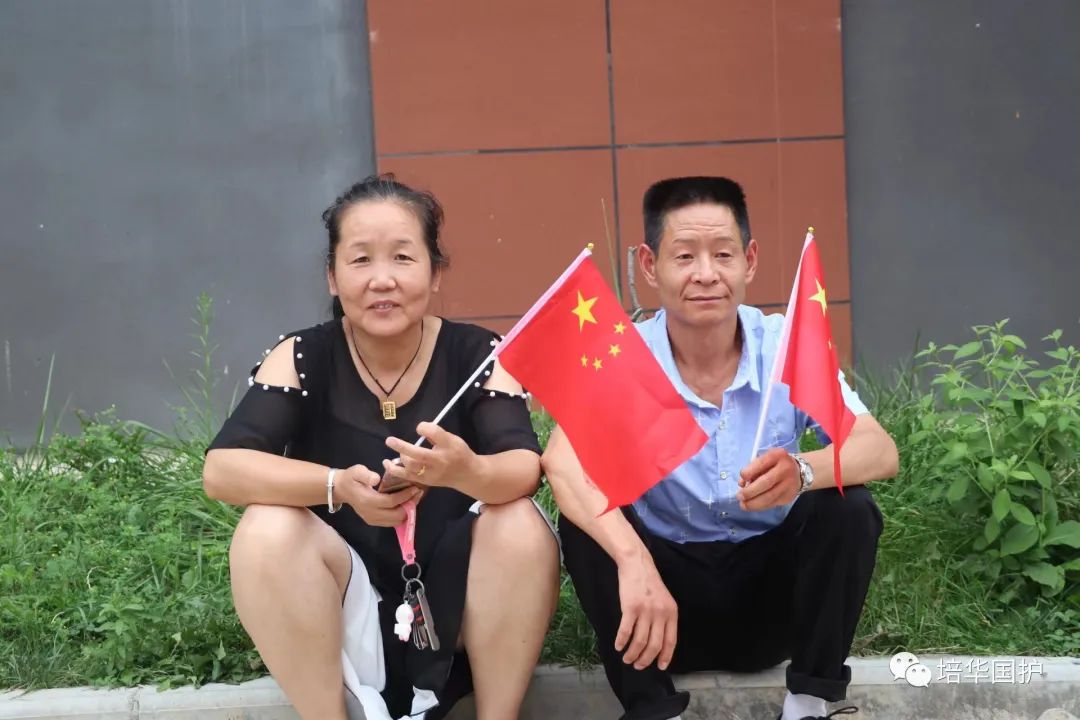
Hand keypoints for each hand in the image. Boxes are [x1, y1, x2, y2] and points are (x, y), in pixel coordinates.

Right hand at [335, 463, 421, 526]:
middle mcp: (370, 513)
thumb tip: (377, 479)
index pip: (391, 502)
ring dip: (407, 512)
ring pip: (395, 521)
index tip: (415, 488)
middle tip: (417, 493)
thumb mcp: (357, 471)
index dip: (405, 496)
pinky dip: (400, 515)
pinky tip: (405, 504)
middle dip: (409, 505)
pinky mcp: (373, 521)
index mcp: (367, 501)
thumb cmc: (351, 478)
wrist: (341, 489)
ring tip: (413, 498)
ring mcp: (372, 519)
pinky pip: (391, 522)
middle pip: (396, 515)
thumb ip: (366, 474)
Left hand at [384, 422, 478, 489]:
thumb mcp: (452, 438)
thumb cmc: (458, 453)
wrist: (467, 474)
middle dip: (402, 447)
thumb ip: (436, 434)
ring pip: (412, 467)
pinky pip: (408, 476)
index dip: (424, 428)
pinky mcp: (426, 481)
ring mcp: (432, 473)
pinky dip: (396, 470)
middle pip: (419, 454)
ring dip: (400, 458)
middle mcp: (440, 460)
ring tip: (395, 449)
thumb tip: (419, 429)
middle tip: (389, 440)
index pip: (434, 433)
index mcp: (448, 446)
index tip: (419, 428)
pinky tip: (387, 464)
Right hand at [614, 551, 678, 670]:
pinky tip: (618, 646)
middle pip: (654, 645)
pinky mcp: (631, 608)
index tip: (660, 667)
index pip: (670, 641)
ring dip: (632, 654)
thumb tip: (659, 643)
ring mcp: (646, 611)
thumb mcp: (664, 600)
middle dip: (645, 660)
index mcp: (671, 613)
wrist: (637, 564)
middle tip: (638, 666)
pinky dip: (621, 641)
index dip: (665, 656)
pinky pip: (626, 631)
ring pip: (640, 641)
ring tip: (627, 659)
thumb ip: (664, 619)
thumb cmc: (649, 583)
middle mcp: (660, 614)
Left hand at [735, 448, 800, 510]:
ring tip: (743, 505)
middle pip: (766, 482)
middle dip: (749, 491)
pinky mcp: (788, 496)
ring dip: (753, 503)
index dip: (748, 473)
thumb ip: (753, 469)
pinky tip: (752, 506)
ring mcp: (788, 484)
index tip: (741, 480)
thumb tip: (742, 484)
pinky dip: (760, 506)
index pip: (760, 463)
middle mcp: (785, 469)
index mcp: (777, 455)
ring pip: (769, 497)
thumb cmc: (775, 464)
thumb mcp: (766, 459)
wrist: (798, 471)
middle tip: (739, 496)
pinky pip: (772, 503)